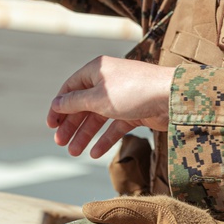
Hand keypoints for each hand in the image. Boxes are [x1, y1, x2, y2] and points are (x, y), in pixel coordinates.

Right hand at [47, 56, 173, 157]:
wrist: (172, 97)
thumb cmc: (134, 91)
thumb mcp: (98, 97)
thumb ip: (75, 102)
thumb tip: (57, 103)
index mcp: (97, 70)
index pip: (71, 88)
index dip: (59, 107)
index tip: (51, 126)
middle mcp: (109, 81)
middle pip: (83, 105)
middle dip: (71, 124)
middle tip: (60, 143)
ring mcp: (122, 97)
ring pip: (98, 117)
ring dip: (85, 134)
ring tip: (74, 152)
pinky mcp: (135, 111)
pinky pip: (115, 126)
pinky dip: (105, 138)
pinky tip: (94, 153)